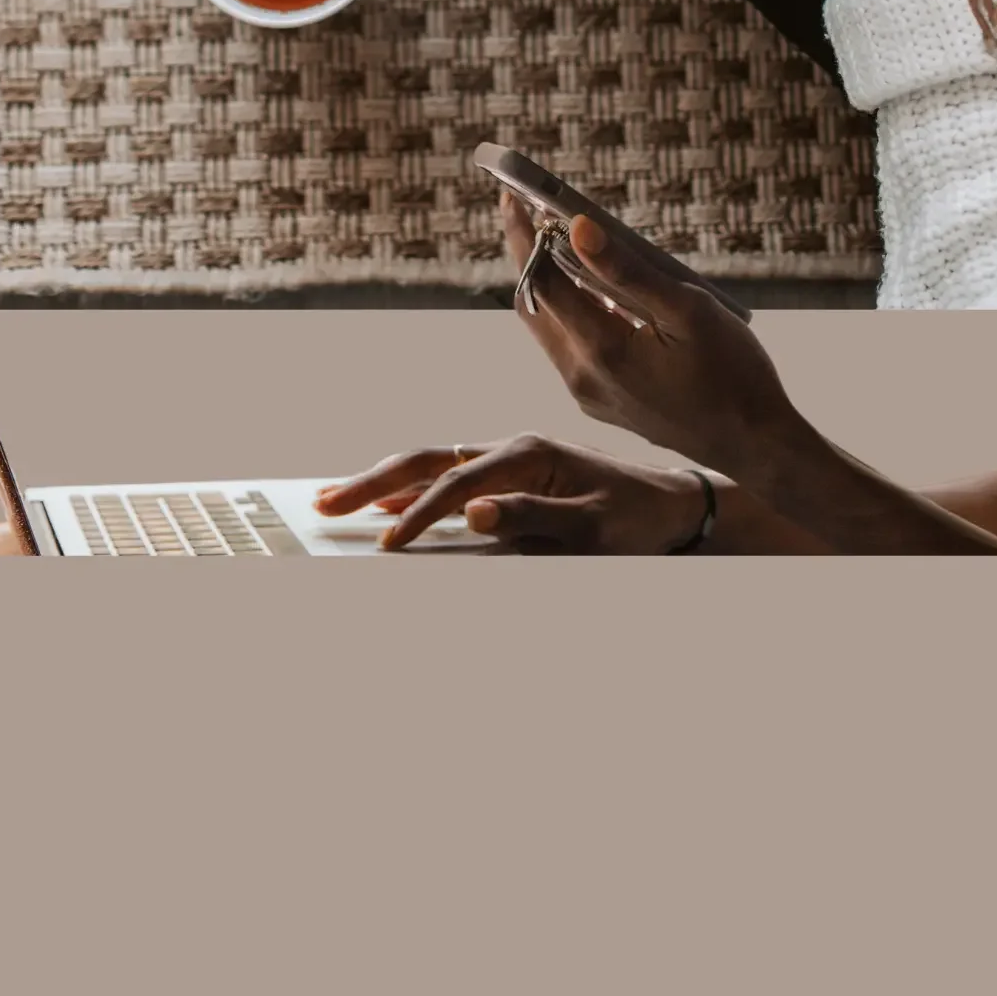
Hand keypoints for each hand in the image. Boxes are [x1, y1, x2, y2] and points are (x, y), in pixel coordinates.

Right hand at [314, 434, 711, 553]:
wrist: (672, 504)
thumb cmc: (636, 518)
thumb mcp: (592, 527)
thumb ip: (533, 518)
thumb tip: (474, 513)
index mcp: (529, 452)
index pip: (456, 484)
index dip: (417, 515)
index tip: (385, 548)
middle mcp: (512, 448)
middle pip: (427, 458)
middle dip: (372, 481)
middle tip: (323, 504)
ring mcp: (509, 459)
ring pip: (431, 463)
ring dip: (382, 481)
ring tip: (337, 499)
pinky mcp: (511, 475)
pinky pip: (448, 476)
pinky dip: (410, 488)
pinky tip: (388, 503)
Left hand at [496, 191, 802, 486]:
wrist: (754, 446)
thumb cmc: (733, 374)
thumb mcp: (689, 310)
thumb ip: (628, 270)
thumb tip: (577, 227)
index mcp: (602, 351)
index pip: (541, 282)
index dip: (524, 236)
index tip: (514, 196)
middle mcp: (582, 377)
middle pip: (532, 305)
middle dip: (525, 254)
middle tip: (526, 208)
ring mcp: (589, 394)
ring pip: (548, 327)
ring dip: (546, 281)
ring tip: (556, 238)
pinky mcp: (601, 402)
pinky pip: (569, 347)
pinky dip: (569, 309)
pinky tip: (591, 286)